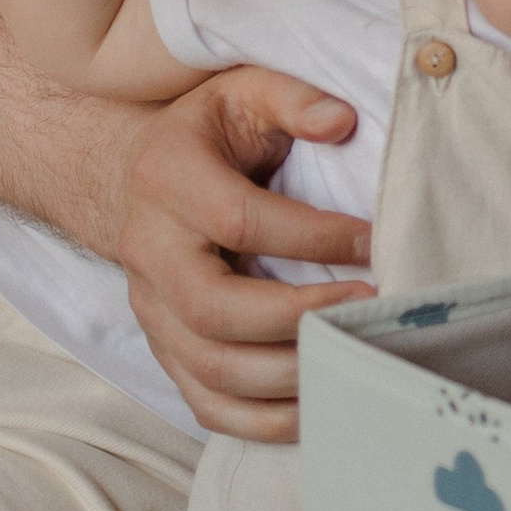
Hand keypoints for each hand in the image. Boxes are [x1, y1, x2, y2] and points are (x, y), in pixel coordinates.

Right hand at [117, 68, 373, 436]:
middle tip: (369, 308)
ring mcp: (151, 309)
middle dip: (298, 318)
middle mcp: (147, 251)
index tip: (375, 240)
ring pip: (209, 368)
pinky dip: (265, 420)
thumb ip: (293, 98)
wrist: (134, 177)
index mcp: (167, 180)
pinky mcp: (164, 350)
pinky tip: (322, 403)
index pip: (239, 221)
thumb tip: (342, 123)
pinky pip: (207, 404)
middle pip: (212, 309)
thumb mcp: (244, 89)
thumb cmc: (210, 133)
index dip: (313, 237)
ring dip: (289, 375)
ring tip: (355, 356)